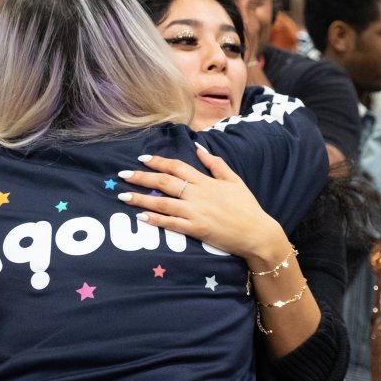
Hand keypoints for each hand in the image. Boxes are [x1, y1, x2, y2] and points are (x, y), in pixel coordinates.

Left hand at [115, 147, 287, 270]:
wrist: (257, 232)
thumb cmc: (246, 206)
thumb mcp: (234, 179)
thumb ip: (215, 163)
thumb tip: (198, 148)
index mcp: (206, 181)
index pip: (177, 167)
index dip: (158, 161)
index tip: (141, 158)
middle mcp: (198, 194)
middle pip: (165, 182)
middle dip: (142, 178)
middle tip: (122, 175)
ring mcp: (196, 212)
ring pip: (163, 203)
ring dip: (141, 198)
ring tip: (123, 196)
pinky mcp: (196, 229)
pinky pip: (172, 224)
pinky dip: (156, 220)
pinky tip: (141, 217)